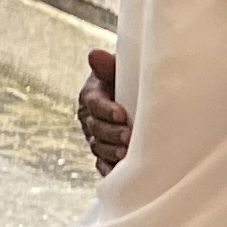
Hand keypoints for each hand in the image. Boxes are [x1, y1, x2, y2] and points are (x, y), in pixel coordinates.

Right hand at [77, 47, 131, 172]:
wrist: (137, 96)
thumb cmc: (131, 81)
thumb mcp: (121, 70)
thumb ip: (108, 65)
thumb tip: (94, 55)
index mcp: (91, 96)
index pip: (94, 104)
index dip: (106, 110)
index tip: (121, 114)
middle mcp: (89, 118)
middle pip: (96, 128)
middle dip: (111, 133)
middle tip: (128, 136)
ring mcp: (95, 137)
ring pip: (98, 147)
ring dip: (110, 152)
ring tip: (125, 154)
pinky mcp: (104, 153)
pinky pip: (101, 164)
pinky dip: (108, 169)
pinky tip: (118, 171)